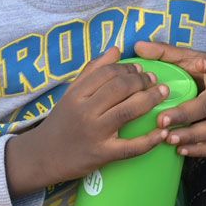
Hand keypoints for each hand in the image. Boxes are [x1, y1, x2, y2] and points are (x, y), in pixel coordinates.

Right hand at [3, 46, 173, 195]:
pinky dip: (149, 140)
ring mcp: (94, 134)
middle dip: (143, 81)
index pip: (108, 72)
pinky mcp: (102, 155)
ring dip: (151, 99)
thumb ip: (93, 70)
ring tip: (163, 93)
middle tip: (155, 80)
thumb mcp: (71, 93)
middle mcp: (85, 111)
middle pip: (121, 88)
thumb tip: (117, 49)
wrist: (42, 157)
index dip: (129, 68)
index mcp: (77, 94)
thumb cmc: (61, 122)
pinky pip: (131, 147)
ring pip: (128, 111)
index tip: (140, 69)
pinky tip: (162, 133)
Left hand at [133, 41, 205, 156]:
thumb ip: (165, 52)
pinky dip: (201, 149)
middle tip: (162, 121)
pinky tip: (181, 150)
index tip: (200, 63)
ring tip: (169, 139)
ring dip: (192, 136)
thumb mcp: (190, 57)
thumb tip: (138, 46)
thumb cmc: (205, 69)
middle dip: (186, 115)